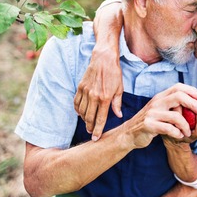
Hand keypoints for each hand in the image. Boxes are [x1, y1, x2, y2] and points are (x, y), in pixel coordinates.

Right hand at [74, 0, 123, 140]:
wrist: (103, 58)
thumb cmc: (114, 73)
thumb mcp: (120, 88)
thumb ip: (117, 103)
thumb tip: (118, 116)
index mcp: (105, 98)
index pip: (100, 119)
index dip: (98, 130)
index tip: (96, 138)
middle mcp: (94, 96)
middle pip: (89, 118)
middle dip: (90, 127)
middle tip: (91, 133)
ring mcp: (85, 92)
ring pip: (82, 112)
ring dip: (84, 120)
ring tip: (88, 124)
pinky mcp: (80, 87)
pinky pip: (76, 103)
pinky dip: (78, 110)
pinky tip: (81, 113)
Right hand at [127, 83, 196, 148]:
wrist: (129, 134)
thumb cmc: (150, 123)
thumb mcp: (161, 111)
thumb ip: (174, 107)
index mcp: (160, 97)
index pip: (178, 87)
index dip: (192, 90)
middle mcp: (156, 102)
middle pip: (179, 96)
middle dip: (194, 104)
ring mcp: (152, 113)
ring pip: (176, 116)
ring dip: (186, 126)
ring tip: (188, 132)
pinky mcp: (149, 125)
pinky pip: (168, 128)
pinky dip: (177, 133)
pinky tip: (179, 136)